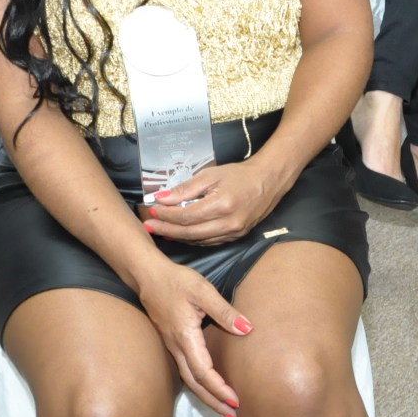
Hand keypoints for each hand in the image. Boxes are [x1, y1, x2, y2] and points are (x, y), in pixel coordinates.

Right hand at [134, 259, 251, 416]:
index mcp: (185, 338)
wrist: (147, 276)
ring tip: (224, 407)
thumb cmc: (176, 281)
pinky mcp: (172, 342)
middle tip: (233, 415)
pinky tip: (209, 387)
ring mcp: (172, 346)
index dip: (220, 389)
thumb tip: (247, 329)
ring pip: (189, 379)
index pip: (204, 372)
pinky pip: (186, 370)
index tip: (237, 400)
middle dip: (214, 401)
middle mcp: (177, 347)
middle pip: (195, 384)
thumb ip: (225, 312)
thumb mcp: (203, 291)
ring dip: (206, 395)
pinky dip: (199, 384)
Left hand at [141, 156, 294, 246]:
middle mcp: (228, 223)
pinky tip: (180, 234)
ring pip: (198, 240)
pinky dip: (192, 239)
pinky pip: (209, 241)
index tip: (153, 210)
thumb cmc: (239, 174)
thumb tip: (162, 199)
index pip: (186, 215)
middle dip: (166, 229)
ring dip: (177, 236)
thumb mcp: (211, 174)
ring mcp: (234, 232)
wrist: (268, 181)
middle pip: (189, 233)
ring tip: (160, 230)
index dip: (167, 215)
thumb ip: (186, 188)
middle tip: (149, 226)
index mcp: (222, 204)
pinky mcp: (236, 237)